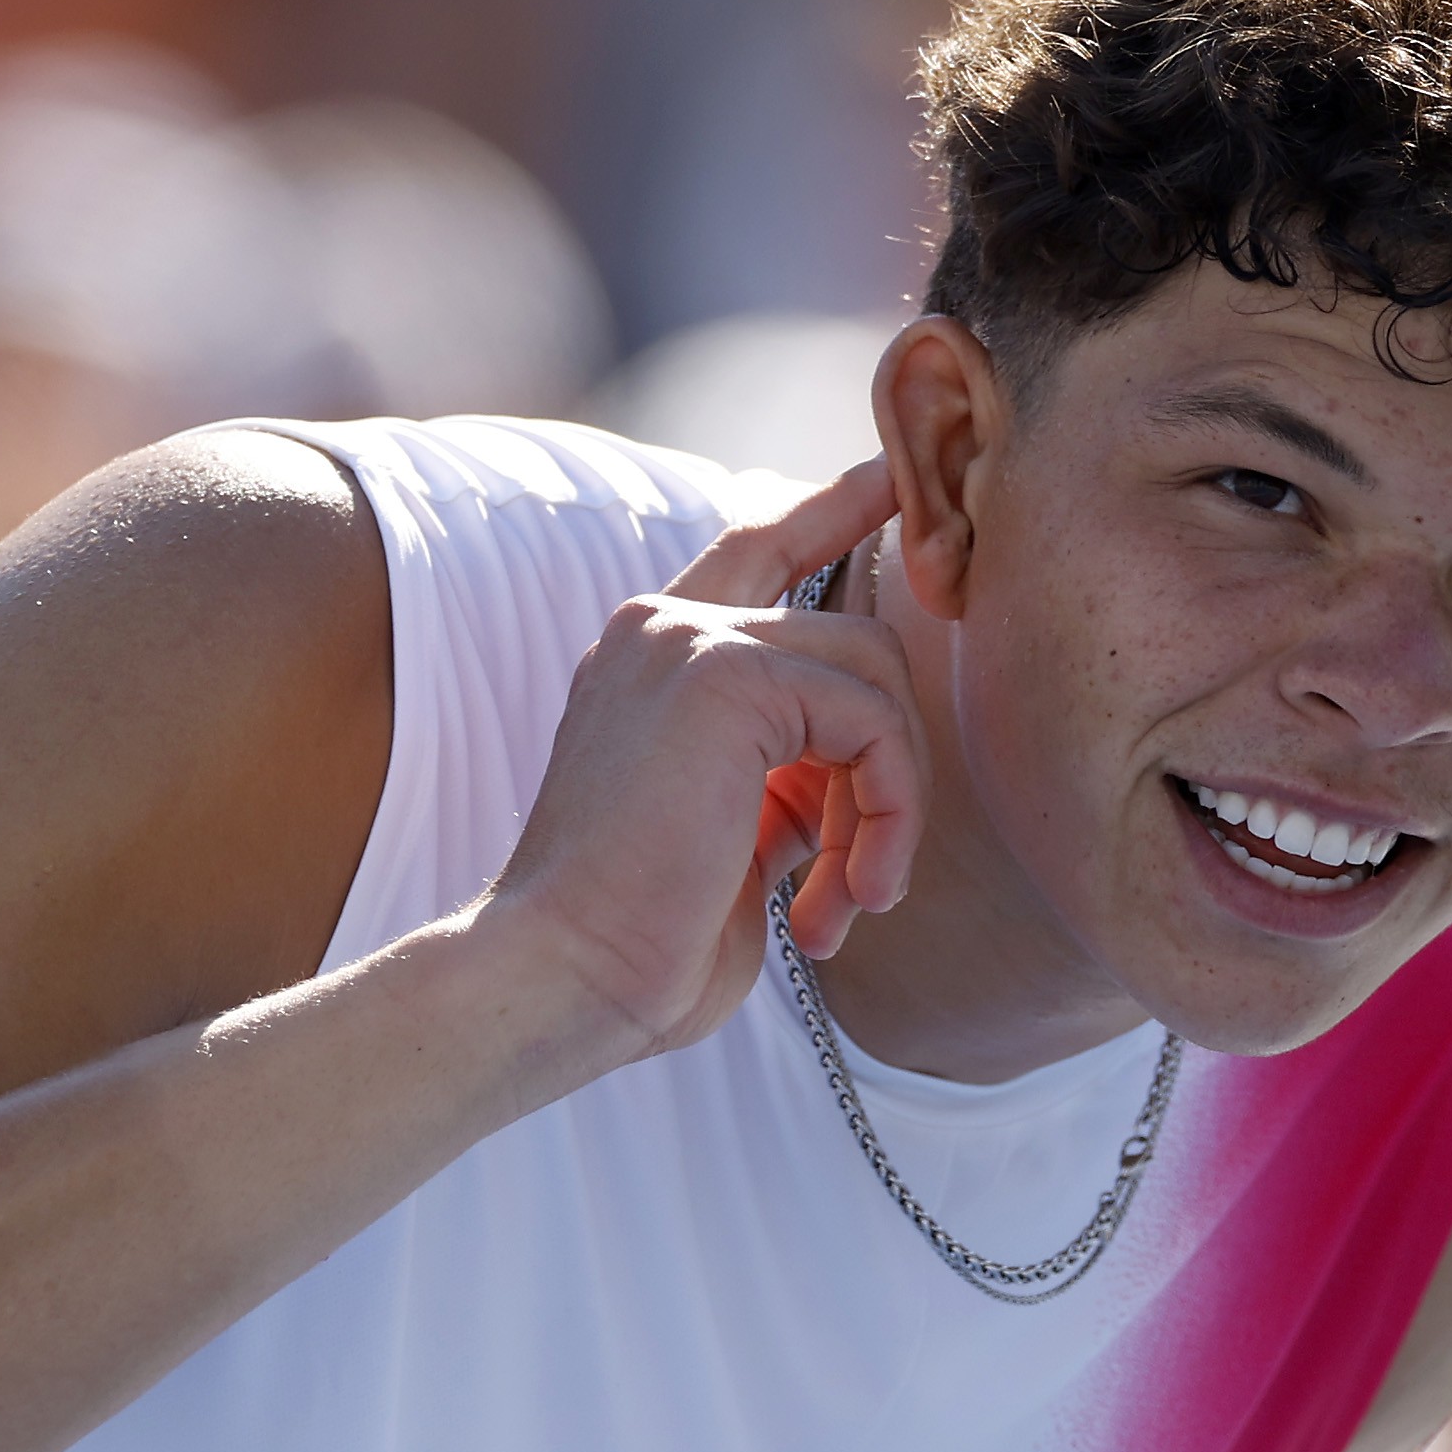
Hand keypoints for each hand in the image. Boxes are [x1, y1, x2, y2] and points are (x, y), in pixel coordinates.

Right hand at [487, 459, 927, 1064]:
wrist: (560, 977)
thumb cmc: (638, 940)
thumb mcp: (733, 832)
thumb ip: (788, 771)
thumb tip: (869, 755)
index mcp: (653, 659)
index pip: (756, 547)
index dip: (830, 509)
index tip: (887, 475)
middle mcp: (663, 628)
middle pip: (854, 639)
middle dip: (889, 769)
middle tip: (864, 883)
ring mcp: (690, 639)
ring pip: (875, 677)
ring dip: (891, 805)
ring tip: (852, 900)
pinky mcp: (725, 674)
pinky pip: (871, 720)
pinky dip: (886, 814)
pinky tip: (840, 899)